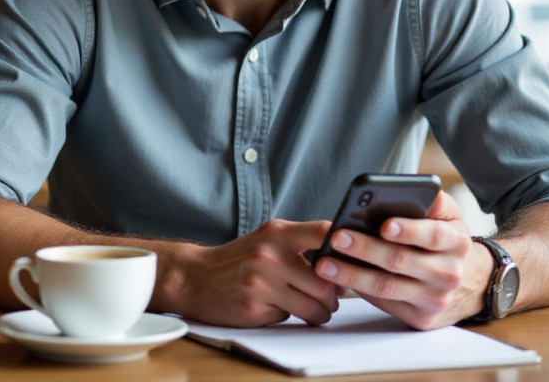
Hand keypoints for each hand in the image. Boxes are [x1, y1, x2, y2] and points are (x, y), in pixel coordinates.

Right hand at [178, 219, 340, 326]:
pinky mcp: (255, 309)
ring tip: (316, 309)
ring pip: (313, 306)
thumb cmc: (239, 258)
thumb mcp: (267, 238)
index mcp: (278, 232)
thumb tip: (342, 259)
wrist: (196, 276)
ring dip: (320, 313)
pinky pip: (289, 317)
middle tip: (333, 299)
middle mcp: (271, 254)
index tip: (353, 259)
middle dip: (334, 296)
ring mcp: (262, 283)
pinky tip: (278, 308)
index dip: (346, 247)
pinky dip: (289, 316)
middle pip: (326, 281)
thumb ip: (300, 243)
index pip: (325, 231)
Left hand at [313, 192, 490, 328]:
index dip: (409, 230)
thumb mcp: (449, 216)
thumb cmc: (447, 240)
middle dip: (366, 249)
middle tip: (338, 237)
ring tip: (325, 263)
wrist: (471, 284)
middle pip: (401, 261)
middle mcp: (447, 273)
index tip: (384, 224)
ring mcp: (434, 299)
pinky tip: (338, 279)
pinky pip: (385, 303)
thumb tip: (405, 187)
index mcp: (456, 242)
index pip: (433, 235)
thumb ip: (432, 200)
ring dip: (352, 275)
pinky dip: (359, 290)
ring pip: (387, 287)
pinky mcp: (420, 319)